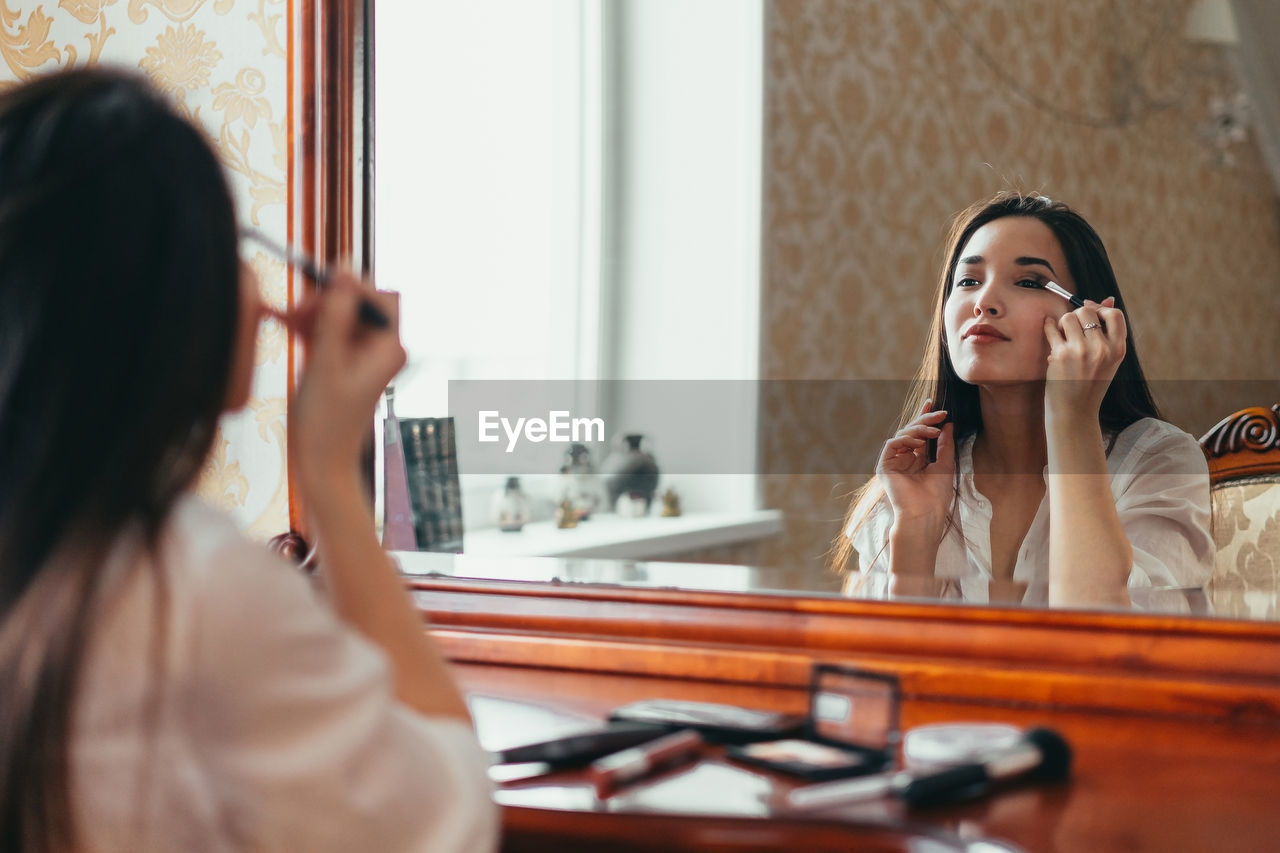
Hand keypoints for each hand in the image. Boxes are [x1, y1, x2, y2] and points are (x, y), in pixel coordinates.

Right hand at [285, 272, 405, 493]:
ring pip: (339, 313)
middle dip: (324, 302)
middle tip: (294, 315)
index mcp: (390, 348)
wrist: (320, 463)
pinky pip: (329, 329)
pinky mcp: (345, 360)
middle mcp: (383, 348)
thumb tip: (344, 270)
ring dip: (312, 313)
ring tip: (284, 321)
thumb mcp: (325, 362)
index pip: (376, 296)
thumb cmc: (326, 421)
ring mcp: (364, 354)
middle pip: (356, 302)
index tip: (312, 300)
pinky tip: (284, 325)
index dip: (345, 290)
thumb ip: (334, 315)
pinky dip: (309, 326)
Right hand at [877, 399, 954, 529]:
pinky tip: (920, 442)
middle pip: (911, 432)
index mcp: (916, 460)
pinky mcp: (884, 465)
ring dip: (919, 429)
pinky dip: (906, 439)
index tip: (933, 403)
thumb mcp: (945, 464)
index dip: (924, 418)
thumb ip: (944, 444)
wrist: (925, 513)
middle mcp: (903, 459)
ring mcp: (893, 462)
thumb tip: (948, 424)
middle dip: (925, 420)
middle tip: (941, 413)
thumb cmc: (936, 495)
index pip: (919, 434)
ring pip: (902, 435)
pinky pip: (892, 443)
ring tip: (934, 432)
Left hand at [1043, 296, 1125, 418]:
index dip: (1101, 309)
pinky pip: (1051, 328)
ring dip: (1062, 323)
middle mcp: (1102, 349)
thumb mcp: (1108, 360)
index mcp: (1118, 349)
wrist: (1075, 412)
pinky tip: (1050, 331)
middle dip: (1077, 315)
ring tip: (1062, 336)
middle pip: (1087, 311)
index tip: (1091, 313)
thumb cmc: (1090, 384)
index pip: (1115, 314)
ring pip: (1068, 317)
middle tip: (1073, 328)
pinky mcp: (1061, 355)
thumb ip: (1108, 332)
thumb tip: (1108, 298)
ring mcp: (1081, 351)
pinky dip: (1048, 327)